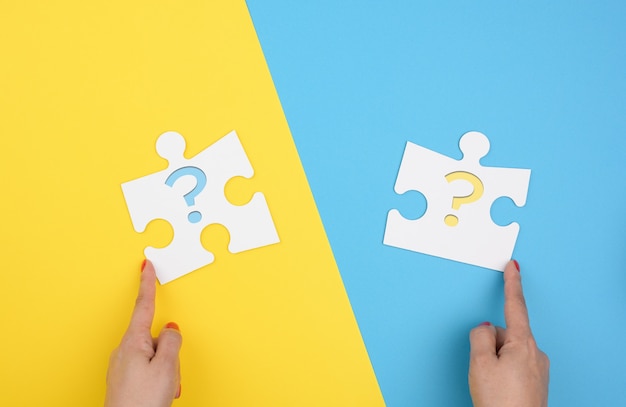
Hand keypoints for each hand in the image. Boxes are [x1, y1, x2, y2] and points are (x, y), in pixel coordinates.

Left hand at [105, 260, 181, 406]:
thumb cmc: (142, 401)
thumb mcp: (166, 366)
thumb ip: (172, 341)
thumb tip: (171, 328)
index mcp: (133, 341)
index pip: (143, 304)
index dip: (147, 283)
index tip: (146, 265)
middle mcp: (124, 351)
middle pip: (155, 336)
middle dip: (169, 350)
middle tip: (170, 372)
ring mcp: (123, 366)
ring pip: (155, 355)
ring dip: (166, 369)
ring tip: (164, 387)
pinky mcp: (125, 380)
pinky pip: (148, 370)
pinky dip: (159, 379)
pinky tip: (159, 392)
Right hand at [468, 260, 549, 406]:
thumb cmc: (501, 402)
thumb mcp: (480, 364)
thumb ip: (478, 337)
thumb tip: (483, 329)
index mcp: (522, 343)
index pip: (515, 306)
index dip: (512, 283)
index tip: (513, 266)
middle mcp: (535, 353)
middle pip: (504, 333)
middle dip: (489, 343)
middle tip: (482, 368)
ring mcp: (538, 369)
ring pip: (507, 350)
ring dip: (494, 360)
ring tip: (490, 384)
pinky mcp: (536, 383)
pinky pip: (513, 366)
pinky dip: (502, 372)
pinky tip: (498, 389)